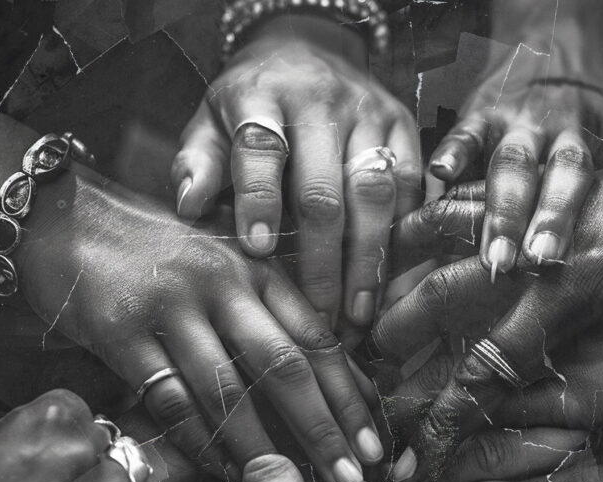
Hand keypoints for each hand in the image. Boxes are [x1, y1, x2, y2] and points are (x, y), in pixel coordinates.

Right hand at [15, 171, 382, 481]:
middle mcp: (221, 282)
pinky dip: (197, 440)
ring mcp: (171, 306)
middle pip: (284, 363)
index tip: (374, 441)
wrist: (65, 216)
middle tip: (350, 477)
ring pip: (228, 387)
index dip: (349, 393)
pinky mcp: (121, 331)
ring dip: (261, 446)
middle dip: (322, 427)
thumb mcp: (220, 261)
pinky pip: (168, 397)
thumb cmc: (152, 246)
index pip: (316, 335)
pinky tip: (219, 470)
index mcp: (254, 266)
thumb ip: (263, 308)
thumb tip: (319, 376)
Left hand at [172, 14, 420, 328]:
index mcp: (263, 96)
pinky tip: (392, 284)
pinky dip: (404, 240)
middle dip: (323, 259)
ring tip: (359, 312)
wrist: (306, 44)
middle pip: (326, 187)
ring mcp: (370, 113)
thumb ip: (198, 162)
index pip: (261, 150)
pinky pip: (412, 189)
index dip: (260, 201)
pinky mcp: (403, 126)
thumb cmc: (251, 101)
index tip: (259, 250)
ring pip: (378, 192)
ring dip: (370, 259)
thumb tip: (189, 208)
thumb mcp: (211, 119)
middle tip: (319, 315)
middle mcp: (322, 102)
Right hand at [372, 148, 602, 481]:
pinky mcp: (562, 191)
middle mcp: (548, 246)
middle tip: (363, 363)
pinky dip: (446, 210)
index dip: (451, 409)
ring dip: (407, 259)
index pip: (493, 358)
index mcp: (578, 284)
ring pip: (454, 230)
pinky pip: (485, 197)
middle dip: (402, 329)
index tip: (417, 446)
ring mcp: (550, 211)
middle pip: (450, 289)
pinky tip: (426, 223)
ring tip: (367, 280)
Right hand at [429, 3, 602, 275]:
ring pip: (497, 163)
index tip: (549, 257)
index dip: (559, 216)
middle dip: (515, 219)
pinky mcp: (477, 113)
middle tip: (507, 263)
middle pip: (528, 174)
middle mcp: (543, 128)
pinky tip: (437, 177)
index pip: (571, 177)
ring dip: (488, 207)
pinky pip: (461, 134)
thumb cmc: (592, 102)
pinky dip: (448, 155)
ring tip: (481, 246)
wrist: (556, 42)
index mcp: (579, 134)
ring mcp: (507, 121)